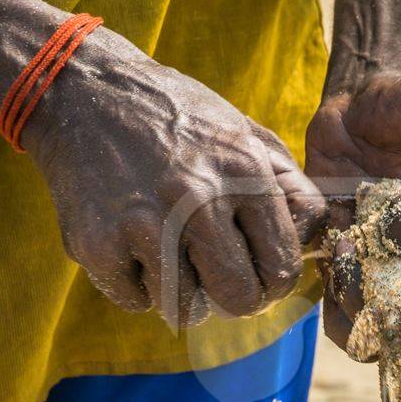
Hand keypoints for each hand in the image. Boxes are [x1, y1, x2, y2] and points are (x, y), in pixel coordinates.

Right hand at [24, 27, 325, 327]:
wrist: (87, 93)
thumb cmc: (181, 120)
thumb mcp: (249, 134)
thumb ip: (290, 187)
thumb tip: (314, 243)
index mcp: (244, 172)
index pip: (282, 266)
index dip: (274, 281)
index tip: (261, 275)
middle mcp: (197, 199)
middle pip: (240, 299)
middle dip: (236, 296)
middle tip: (222, 279)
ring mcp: (144, 224)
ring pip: (187, 309)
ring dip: (184, 290)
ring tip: (173, 250)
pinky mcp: (96, 245)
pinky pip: (137, 301)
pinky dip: (139, 284)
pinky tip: (133, 243)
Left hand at [303, 70, 400, 353]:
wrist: (358, 123)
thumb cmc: (400, 110)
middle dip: (382, 287)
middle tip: (352, 240)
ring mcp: (383, 280)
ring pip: (376, 330)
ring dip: (350, 302)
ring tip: (334, 249)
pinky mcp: (346, 280)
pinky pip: (341, 321)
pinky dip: (328, 303)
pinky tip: (318, 255)